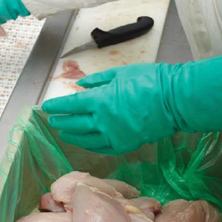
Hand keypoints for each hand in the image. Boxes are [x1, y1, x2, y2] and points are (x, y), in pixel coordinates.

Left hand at [43, 48, 221, 155]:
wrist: (175, 100)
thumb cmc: (149, 80)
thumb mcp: (120, 73)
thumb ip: (98, 80)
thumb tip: (81, 85)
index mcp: (100, 100)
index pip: (71, 105)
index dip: (58, 106)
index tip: (47, 106)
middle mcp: (103, 121)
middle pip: (76, 124)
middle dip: (63, 121)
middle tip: (54, 120)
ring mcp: (115, 136)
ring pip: (87, 139)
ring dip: (73, 136)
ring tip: (65, 133)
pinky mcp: (126, 145)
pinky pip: (103, 148)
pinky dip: (92, 145)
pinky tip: (86, 143)